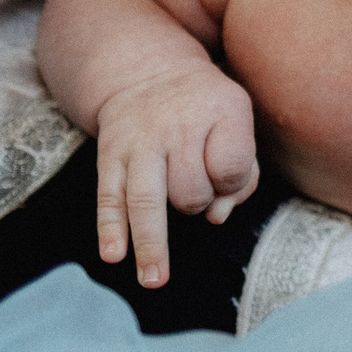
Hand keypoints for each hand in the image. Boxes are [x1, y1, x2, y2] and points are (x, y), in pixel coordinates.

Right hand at [94, 65, 258, 288]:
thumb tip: (217, 218)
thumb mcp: (238, 120)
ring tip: (154, 280)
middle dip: (196, 205)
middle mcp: (177, 125)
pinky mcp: (109, 154)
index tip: (226, 176)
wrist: (147, 71)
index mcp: (221, 111)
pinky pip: (108, 195)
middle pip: (191, 189)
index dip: (234, 183)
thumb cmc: (205, 110)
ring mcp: (139, 142)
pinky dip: (111, 227)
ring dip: (151, 244)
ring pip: (147, 199)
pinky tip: (114, 255)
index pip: (233, 166)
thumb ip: (242, 173)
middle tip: (194, 194)